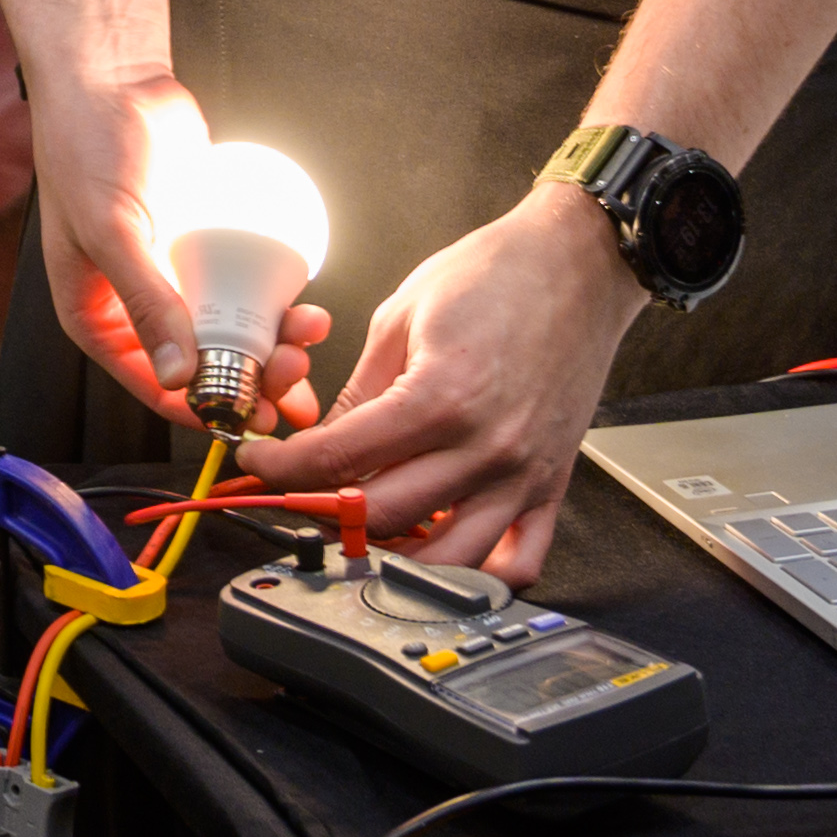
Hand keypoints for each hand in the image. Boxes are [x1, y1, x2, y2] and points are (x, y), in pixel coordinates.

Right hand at [26, 69, 317, 431]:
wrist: (110, 77)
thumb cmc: (84, 146)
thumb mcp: (111, 231)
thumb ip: (145, 304)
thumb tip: (179, 376)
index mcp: (97, 317)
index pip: (155, 387)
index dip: (209, 408)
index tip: (258, 412)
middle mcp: (136, 304)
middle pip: (204, 364)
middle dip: (255, 375)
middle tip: (295, 368)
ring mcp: (175, 275)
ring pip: (231, 329)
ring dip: (274, 340)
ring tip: (309, 327)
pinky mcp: (204, 244)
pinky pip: (243, 283)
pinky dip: (274, 298)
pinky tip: (303, 298)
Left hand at [238, 184, 650, 584]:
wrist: (578, 263)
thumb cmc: (496, 275)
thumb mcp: (401, 316)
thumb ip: (360, 391)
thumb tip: (321, 442)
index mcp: (440, 396)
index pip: (338, 459)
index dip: (282, 468)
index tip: (259, 464)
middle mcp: (486, 447)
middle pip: (381, 517)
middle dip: (321, 511)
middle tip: (296, 493)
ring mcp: (524, 474)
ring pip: (446, 560)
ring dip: (394, 556)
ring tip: (363, 527)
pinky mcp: (554, 485)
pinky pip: (520, 562)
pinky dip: (477, 573)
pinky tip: (443, 550)